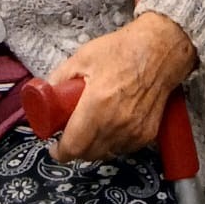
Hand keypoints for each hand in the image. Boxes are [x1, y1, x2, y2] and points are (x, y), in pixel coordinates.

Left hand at [46, 13, 197, 163]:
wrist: (161, 49)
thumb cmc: (122, 49)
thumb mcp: (84, 56)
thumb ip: (60, 77)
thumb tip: (44, 94)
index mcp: (97, 105)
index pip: (73, 146)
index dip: (60, 151)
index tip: (55, 146)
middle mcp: (116, 124)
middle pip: (88, 154)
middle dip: (76, 148)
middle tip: (72, 132)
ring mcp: (133, 132)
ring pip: (105, 154)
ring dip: (95, 147)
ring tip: (93, 127)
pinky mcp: (147, 135)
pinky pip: (123, 149)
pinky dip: (113, 143)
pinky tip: (112, 125)